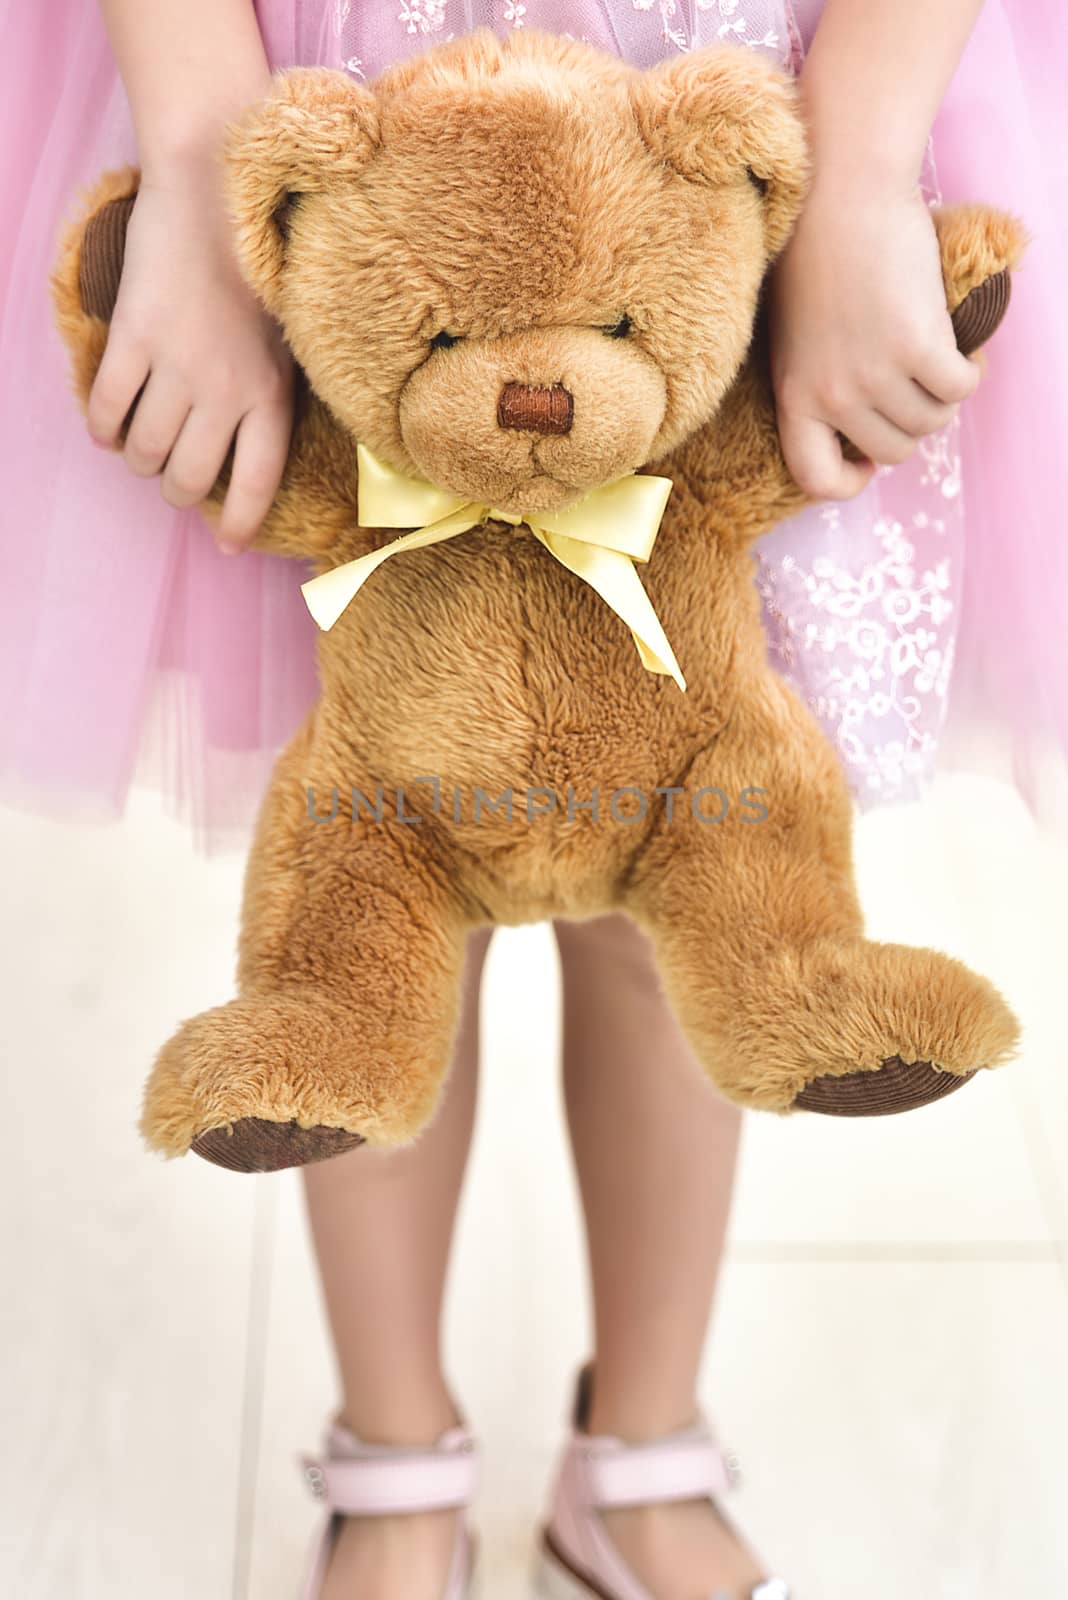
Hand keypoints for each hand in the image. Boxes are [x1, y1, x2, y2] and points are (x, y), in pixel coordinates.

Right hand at [86, 155, 293, 551]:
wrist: (215, 188)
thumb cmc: (260, 262)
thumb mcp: (290, 336)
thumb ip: (275, 391)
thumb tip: (255, 448)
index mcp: (272, 395)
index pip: (256, 483)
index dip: (238, 524)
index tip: (227, 544)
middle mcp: (227, 392)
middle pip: (188, 478)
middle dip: (175, 489)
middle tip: (173, 475)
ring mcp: (178, 367)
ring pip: (144, 454)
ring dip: (138, 459)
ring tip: (141, 444)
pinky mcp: (134, 340)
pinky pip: (106, 411)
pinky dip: (102, 429)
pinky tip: (107, 426)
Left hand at [767, 176, 979, 501]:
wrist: (838, 193)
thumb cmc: (815, 256)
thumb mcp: (796, 337)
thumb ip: (818, 382)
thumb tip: (861, 420)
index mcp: (793, 396)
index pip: (816, 478)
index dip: (847, 482)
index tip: (865, 459)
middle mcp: (831, 396)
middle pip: (891, 451)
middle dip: (909, 426)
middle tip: (913, 388)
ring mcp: (873, 375)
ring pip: (930, 423)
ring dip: (942, 399)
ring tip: (937, 362)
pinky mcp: (916, 347)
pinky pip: (959, 389)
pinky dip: (969, 374)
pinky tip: (961, 350)